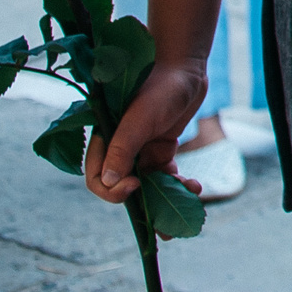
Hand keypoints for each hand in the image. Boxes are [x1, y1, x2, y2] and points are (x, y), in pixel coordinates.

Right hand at [84, 60, 206, 204]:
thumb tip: (106, 182)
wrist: (186, 65)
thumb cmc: (159, 84)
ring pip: (148, 186)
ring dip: (166, 198)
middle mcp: (120, 149)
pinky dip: (178, 184)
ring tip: (189, 203)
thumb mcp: (139, 117)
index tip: (136, 186)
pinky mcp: (161, 148)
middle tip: (166, 226)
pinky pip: (165, 175)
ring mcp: (141, 150)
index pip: (97, 179)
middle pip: (122, 188)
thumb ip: (122, 149)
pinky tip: (195, 187)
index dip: (113, 190)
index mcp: (105, 141)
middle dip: (143, 207)